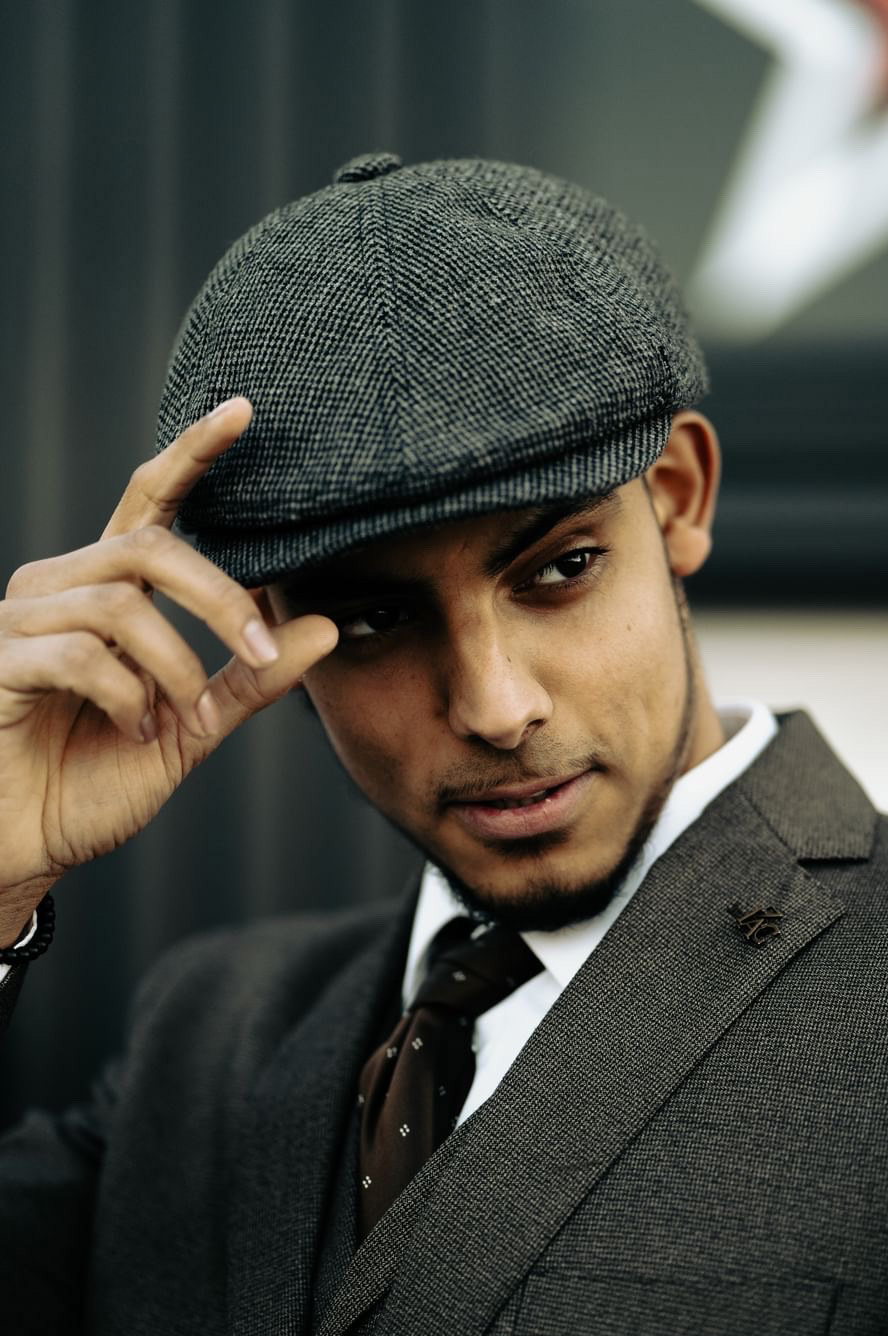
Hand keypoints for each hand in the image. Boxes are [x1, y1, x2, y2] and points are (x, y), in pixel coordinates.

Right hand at [0, 398, 337, 942]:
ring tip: (175, 720)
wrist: (25, 844)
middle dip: (219, 599)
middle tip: (256, 652)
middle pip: (152, 547)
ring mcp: (22, 621)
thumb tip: (326, 629)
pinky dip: (128, 697)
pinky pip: (80, 655)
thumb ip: (252, 678)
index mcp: (109, 590)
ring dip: (174, 668)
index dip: (192, 453)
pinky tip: (133, 730)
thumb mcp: (193, 727)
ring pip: (122, 604)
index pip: (152, 503)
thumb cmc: (94, 777)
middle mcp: (61, 588)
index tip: (243, 409)